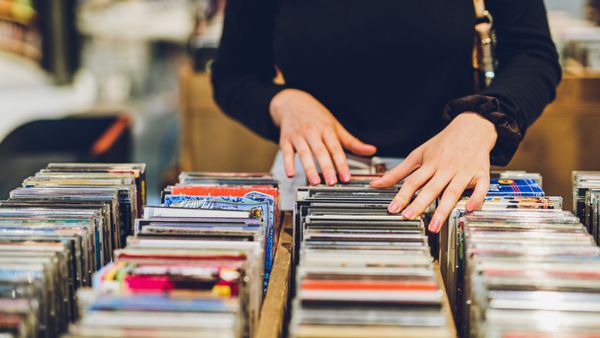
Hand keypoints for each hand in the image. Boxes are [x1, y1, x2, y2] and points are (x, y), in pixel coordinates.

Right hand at [270, 89, 376, 184]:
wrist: (292, 102)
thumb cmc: (316, 116)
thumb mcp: (335, 126)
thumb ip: (352, 142)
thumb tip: (371, 150)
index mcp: (326, 129)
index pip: (336, 149)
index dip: (341, 164)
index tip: (346, 177)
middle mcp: (312, 132)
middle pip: (320, 151)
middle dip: (326, 167)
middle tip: (332, 182)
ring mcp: (298, 136)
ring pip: (304, 153)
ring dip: (309, 168)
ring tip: (314, 181)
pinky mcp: (285, 139)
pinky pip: (286, 152)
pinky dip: (288, 163)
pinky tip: (290, 174)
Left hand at [370, 112, 497, 232]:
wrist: (472, 126)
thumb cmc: (443, 143)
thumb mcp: (418, 154)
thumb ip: (398, 172)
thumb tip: (375, 184)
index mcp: (430, 163)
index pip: (413, 181)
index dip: (402, 195)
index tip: (393, 209)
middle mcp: (446, 168)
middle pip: (432, 188)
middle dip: (420, 203)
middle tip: (409, 217)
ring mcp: (464, 171)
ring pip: (453, 191)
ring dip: (444, 209)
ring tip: (434, 226)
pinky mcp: (481, 173)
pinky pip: (481, 187)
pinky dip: (477, 198)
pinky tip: (469, 209)